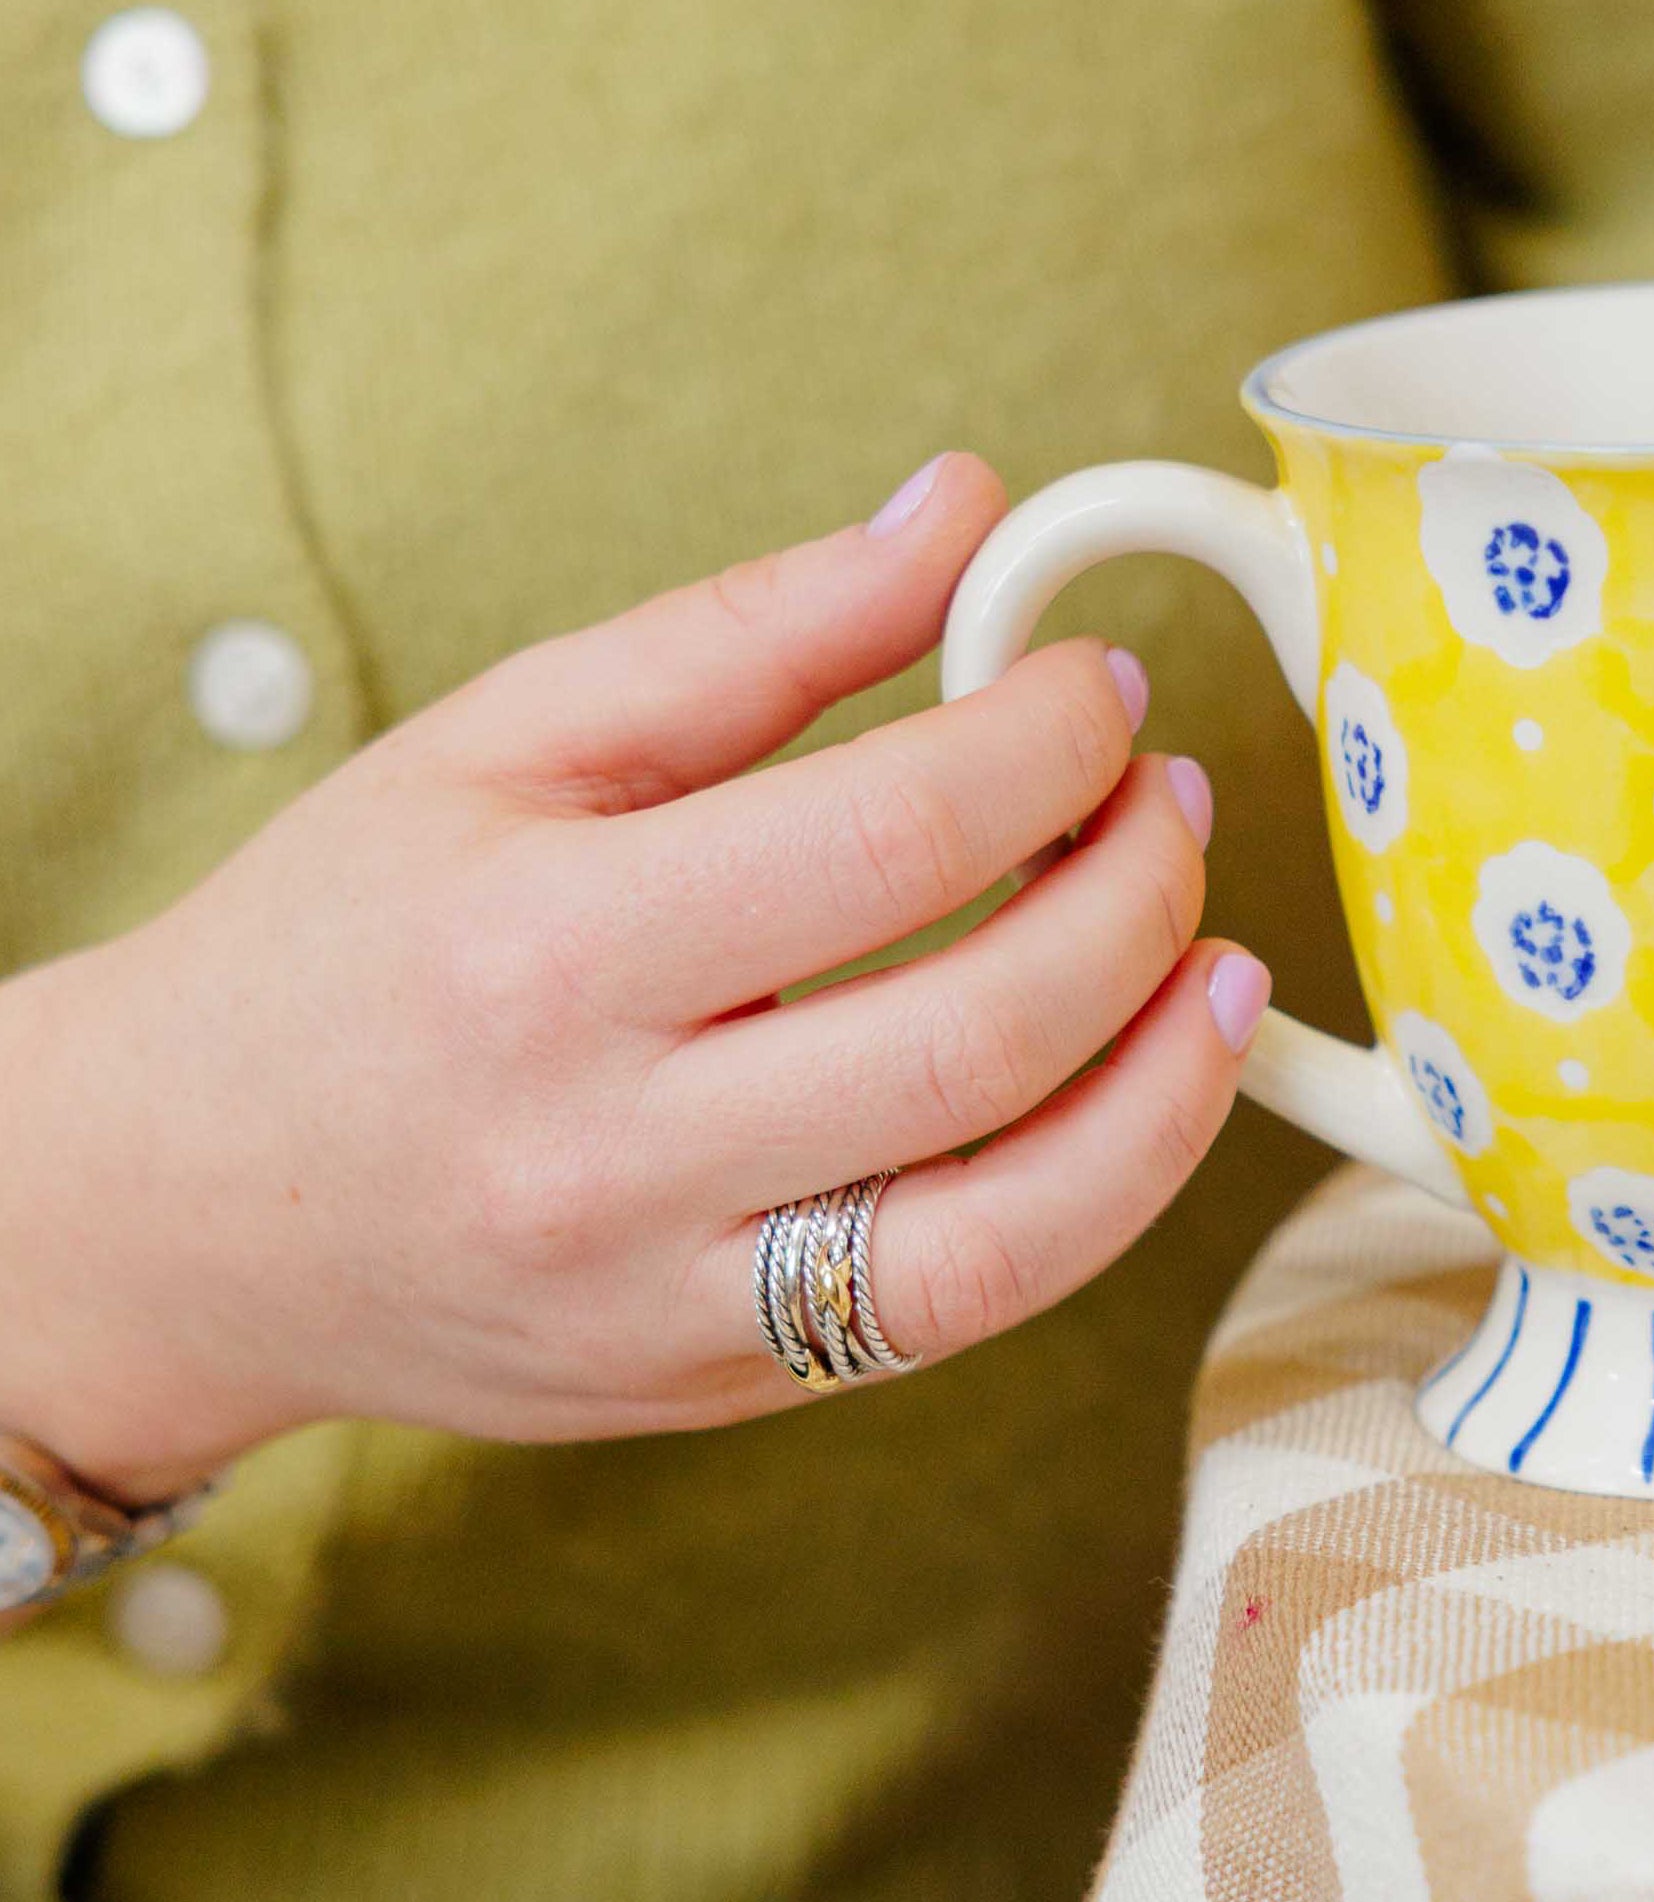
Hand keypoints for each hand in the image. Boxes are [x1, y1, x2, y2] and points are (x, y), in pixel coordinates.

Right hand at [0, 458, 1268, 1496]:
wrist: (186, 1207)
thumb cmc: (346, 946)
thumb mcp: (502, 742)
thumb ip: (749, 633)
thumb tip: (962, 511)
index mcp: (544, 954)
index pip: (883, 840)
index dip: (1043, 749)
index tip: (1096, 688)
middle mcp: (610, 1154)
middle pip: (976, 1041)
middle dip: (1134, 902)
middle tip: (1172, 807)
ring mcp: (673, 1302)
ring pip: (1014, 1236)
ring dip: (1170, 1088)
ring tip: (1220, 963)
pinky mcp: (723, 1390)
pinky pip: (968, 1311)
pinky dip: (1095, 1195)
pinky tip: (1135, 1087)